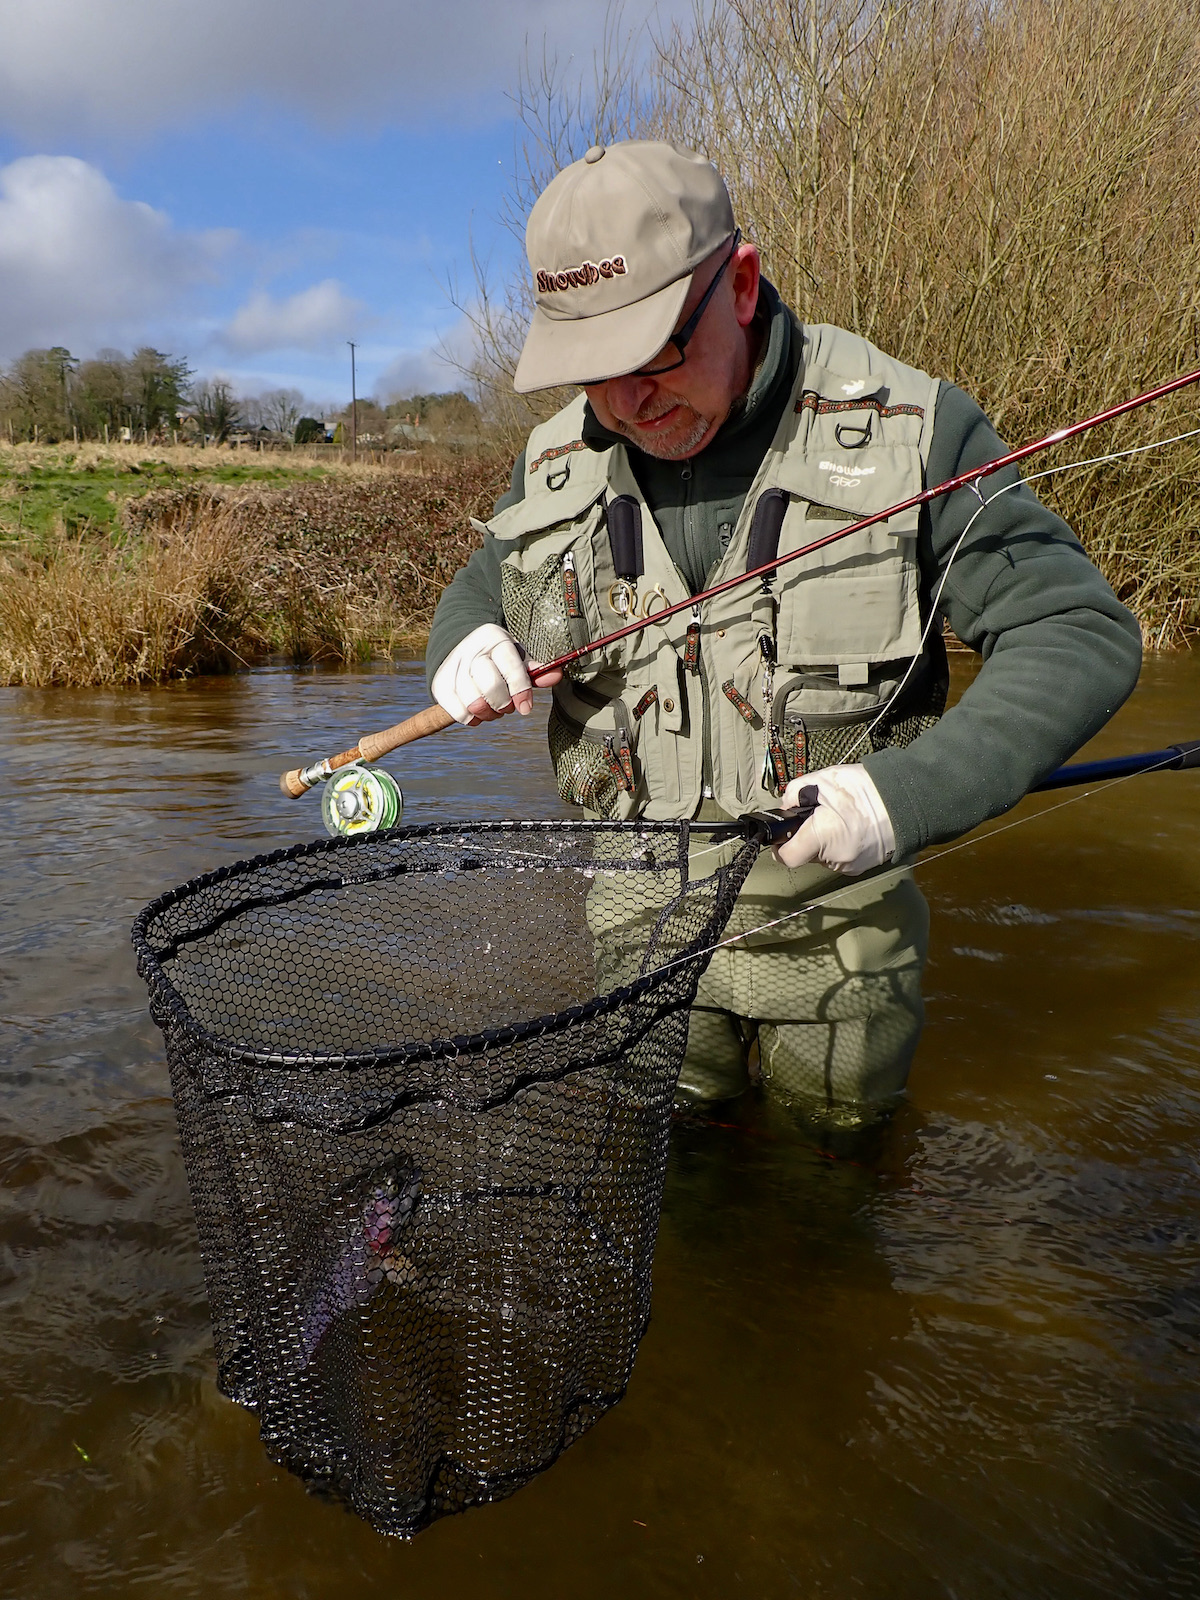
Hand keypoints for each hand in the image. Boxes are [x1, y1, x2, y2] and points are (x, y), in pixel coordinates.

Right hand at [431, 624, 561, 725]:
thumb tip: (555, 677)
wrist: (460, 644)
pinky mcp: (440, 684)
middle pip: (491, 687)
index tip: (526, 709)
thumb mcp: (517, 657)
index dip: (521, 691)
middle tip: (507, 706)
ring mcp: (453, 667)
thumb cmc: (498, 656)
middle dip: (504, 704)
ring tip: (493, 708)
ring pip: (473, 703)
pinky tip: (477, 712)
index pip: (510, 667)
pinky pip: (458, 713)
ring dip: (489, 714)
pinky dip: (471, 719)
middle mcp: (471, 650)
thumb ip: (535, 670)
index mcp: (495, 639)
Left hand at [773, 764, 895, 874]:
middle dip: (807, 836)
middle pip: (806, 854)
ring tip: (840, 817)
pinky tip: (852, 826)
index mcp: (823, 837)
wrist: (907, 800)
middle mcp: (836, 858)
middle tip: (819, 814)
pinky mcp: (863, 866)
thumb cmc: (866, 788)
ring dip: (825, 840)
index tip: (782, 835)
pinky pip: (841, 857)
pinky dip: (841, 843)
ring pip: (824, 856)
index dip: (780, 847)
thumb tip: (786, 807)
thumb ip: (794, 794)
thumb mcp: (823, 780)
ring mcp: (851, 865)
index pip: (787, 857)